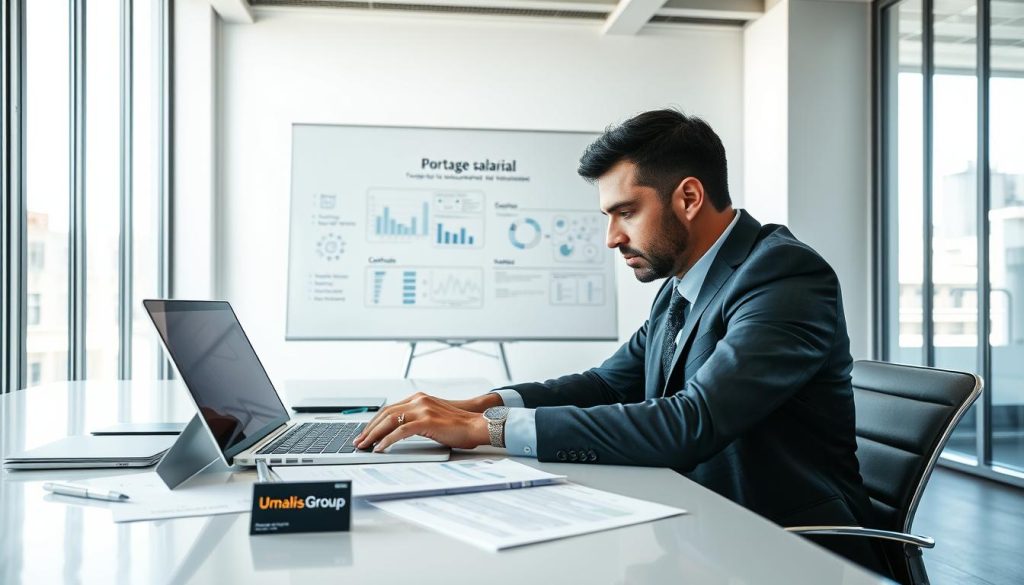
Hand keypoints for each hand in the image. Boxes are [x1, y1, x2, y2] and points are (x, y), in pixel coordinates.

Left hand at [354, 392, 497, 451]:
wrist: (476, 425)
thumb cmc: (458, 426)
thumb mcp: (433, 419)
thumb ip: (417, 420)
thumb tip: (398, 433)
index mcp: (419, 398)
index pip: (390, 409)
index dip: (375, 422)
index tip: (366, 433)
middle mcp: (418, 401)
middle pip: (386, 413)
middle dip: (369, 429)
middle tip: (359, 441)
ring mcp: (422, 409)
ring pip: (389, 421)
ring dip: (374, 435)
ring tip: (365, 446)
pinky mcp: (426, 421)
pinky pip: (400, 431)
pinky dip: (387, 440)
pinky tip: (380, 448)